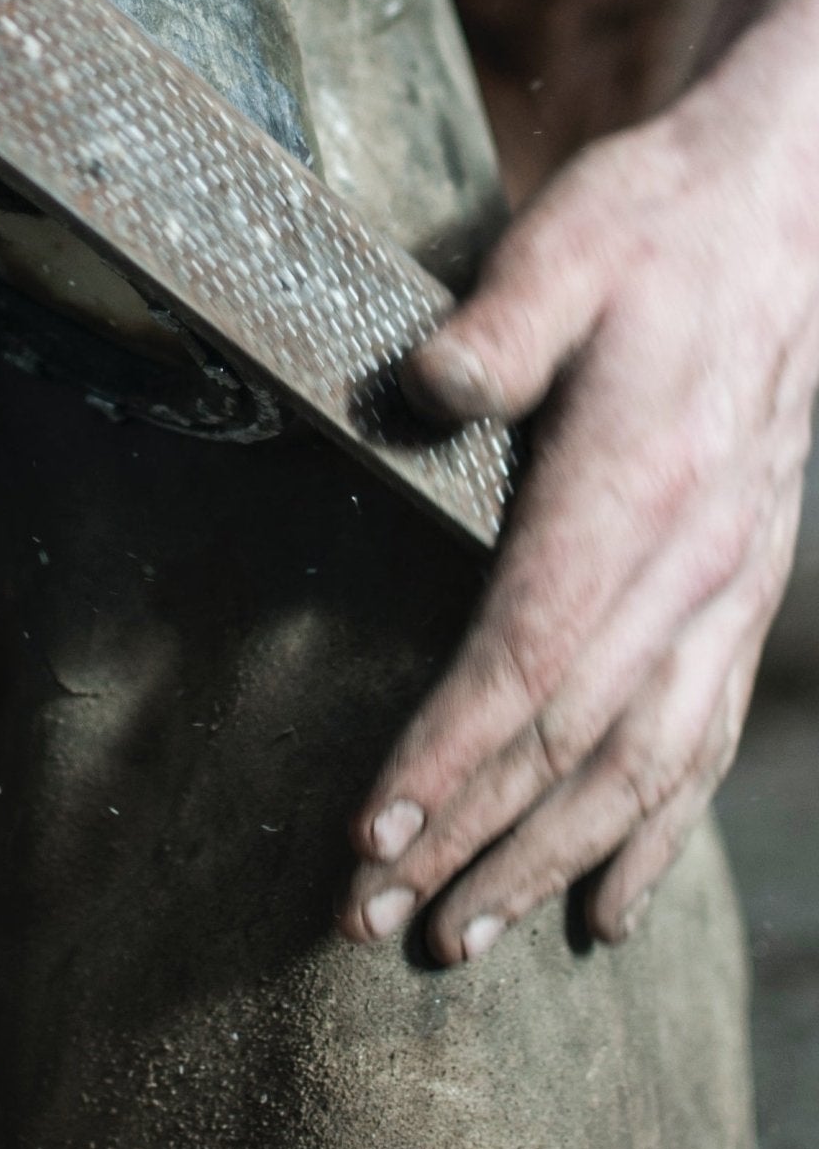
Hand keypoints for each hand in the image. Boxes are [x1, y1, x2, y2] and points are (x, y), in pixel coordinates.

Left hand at [339, 12, 818, 960]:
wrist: (784, 210)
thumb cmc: (653, 225)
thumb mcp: (565, 245)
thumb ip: (495, 325)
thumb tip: (419, 390)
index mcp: (639, 486)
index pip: (530, 656)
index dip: (451, 752)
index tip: (374, 831)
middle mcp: (696, 562)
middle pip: (574, 740)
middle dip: (472, 839)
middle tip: (372, 919)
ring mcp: (730, 588)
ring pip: (643, 767)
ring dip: (551, 862)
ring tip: (465, 938)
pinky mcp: (740, 591)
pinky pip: (702, 740)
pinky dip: (653, 836)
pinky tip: (608, 906)